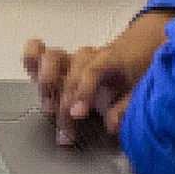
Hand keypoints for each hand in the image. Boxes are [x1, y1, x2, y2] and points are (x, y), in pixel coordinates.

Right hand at [22, 12, 173, 146]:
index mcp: (112, 58)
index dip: (82, 92)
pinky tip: (30, 76)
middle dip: (64, 101)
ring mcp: (74, 57)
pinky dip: (31, 61)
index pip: (92, 71)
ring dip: (46, 82)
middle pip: (70, 73)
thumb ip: (126, 107)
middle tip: (65, 128)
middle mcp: (89, 55)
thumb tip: (111, 127)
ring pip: (52, 58)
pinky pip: (40, 53)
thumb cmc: (142, 67)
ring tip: (47, 107)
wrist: (141, 45)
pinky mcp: (62, 62)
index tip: (77, 114)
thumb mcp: (144, 87)